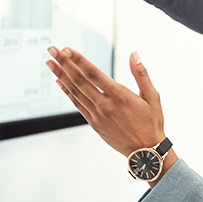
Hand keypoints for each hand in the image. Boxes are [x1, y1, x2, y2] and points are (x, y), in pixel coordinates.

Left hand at [45, 47, 164, 157]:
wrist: (145, 152)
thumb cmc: (151, 124)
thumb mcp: (153, 97)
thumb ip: (141, 74)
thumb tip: (134, 55)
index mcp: (120, 96)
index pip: (94, 74)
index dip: (78, 60)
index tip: (67, 50)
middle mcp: (105, 105)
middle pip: (80, 80)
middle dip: (63, 63)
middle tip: (52, 50)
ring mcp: (97, 115)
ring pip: (75, 92)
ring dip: (61, 75)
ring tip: (50, 63)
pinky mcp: (94, 123)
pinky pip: (77, 104)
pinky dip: (67, 92)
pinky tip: (60, 82)